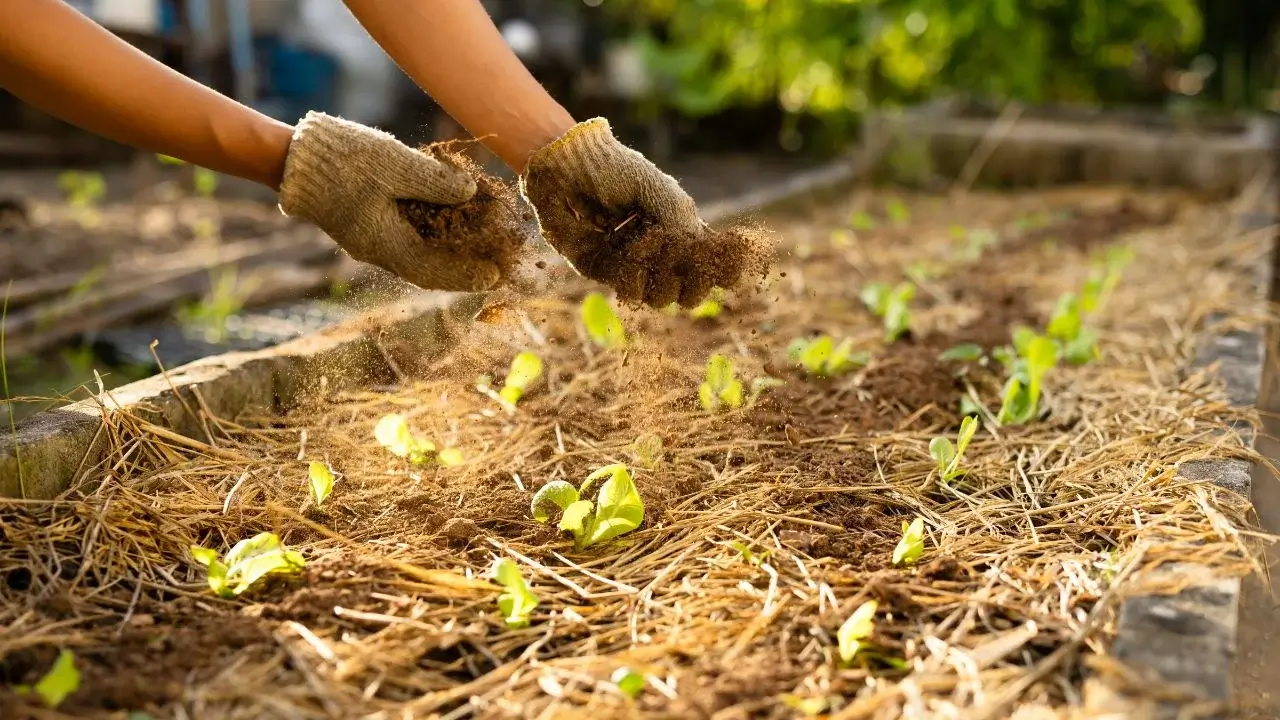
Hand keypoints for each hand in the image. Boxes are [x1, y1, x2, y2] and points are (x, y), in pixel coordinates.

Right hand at [279, 112, 511, 291]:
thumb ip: (433, 181)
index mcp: (384, 244)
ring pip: (419, 252)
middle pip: (429, 267)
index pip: (433, 271)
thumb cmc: (342, 160)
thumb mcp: (393, 164)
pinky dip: (432, 231)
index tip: (496, 275)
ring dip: (450, 248)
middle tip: (498, 261)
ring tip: (482, 241)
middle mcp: (378, 249)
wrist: (294, 158)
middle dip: (464, 265)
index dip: (467, 275)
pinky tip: (452, 218)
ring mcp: (371, 238)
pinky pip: (406, 235)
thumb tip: (471, 193)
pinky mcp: (368, 222)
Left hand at [520, 118, 767, 307]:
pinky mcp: (606, 272)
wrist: (567, 169)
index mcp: (680, 229)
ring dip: (662, 281)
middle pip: (690, 291)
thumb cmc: (615, 170)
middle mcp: (660, 252)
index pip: (713, 264)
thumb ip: (683, 226)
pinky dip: (635, 281)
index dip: (721, 271)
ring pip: (662, 298)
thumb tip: (702, 258)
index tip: (716, 264)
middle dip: (692, 284)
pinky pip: (630, 292)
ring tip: (646, 248)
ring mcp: (634, 265)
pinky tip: (630, 259)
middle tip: (680, 264)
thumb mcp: (659, 192)